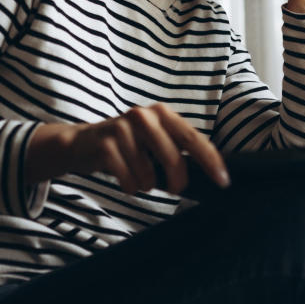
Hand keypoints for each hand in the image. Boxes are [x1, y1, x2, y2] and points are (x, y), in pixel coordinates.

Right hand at [68, 103, 229, 194]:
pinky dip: (129, 186)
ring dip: (146, 184)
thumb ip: (177, 150)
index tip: (223, 181)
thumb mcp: (154, 140)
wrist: (81, 143)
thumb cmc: (126, 146)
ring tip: (139, 178)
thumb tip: (207, 173)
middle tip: (176, 189)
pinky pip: (127, 179)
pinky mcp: (105, 144)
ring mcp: (122, 128)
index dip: (210, 160)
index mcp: (161, 114)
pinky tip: (125, 180)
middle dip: (177, 179)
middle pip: (172, 156)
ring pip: (147, 172)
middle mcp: (143, 116)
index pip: (193, 137)